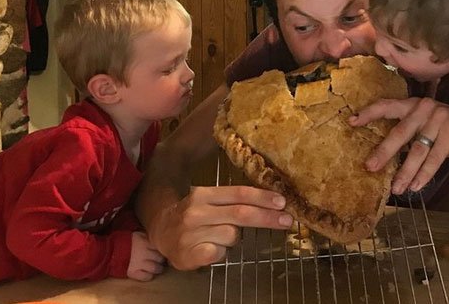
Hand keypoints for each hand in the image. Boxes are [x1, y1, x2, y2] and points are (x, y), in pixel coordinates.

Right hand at [126, 231, 164, 281]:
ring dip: (158, 269)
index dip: (161, 249)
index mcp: (144, 242)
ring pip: (156, 268)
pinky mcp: (134, 273)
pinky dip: (149, 276)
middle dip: (161, 259)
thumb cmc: (122, 241)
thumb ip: (146, 237)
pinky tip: (148, 273)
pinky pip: (147, 277)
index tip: (161, 251)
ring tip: (156, 268)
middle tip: (159, 260)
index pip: (159, 247)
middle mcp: (144, 253)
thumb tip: (155, 238)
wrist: (108, 251)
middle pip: (160, 258)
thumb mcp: (135, 235)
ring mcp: (139, 264)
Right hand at [149, 186, 292, 270]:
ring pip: (232, 236)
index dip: (262, 198)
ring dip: (234, 238)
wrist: (161, 231)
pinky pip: (218, 253)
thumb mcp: (209, 201)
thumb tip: (271, 201)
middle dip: (267, 218)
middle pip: (240, 214)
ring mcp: (191, 233)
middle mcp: (196, 211)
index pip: (239, 194)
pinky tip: (211, 248)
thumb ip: (234, 201)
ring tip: (220, 236)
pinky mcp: (188, 254)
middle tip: (286, 221)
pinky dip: (220, 252)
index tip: (282, 202)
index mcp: (204, 195)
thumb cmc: (192, 216)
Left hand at [350, 97, 448, 194]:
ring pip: (417, 150)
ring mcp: (440, 120)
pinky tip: (416, 186)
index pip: (386, 106)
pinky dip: (424, 174)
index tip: (351, 122)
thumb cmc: (446, 130)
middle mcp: (424, 108)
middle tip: (369, 167)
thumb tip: (379, 154)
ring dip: (405, 172)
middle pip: (399, 132)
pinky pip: (434, 159)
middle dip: (384, 152)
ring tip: (396, 188)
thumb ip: (407, 131)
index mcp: (413, 104)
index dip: (369, 113)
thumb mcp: (425, 125)